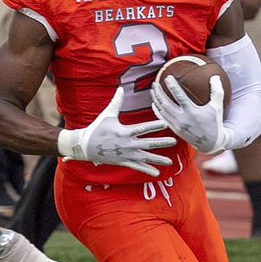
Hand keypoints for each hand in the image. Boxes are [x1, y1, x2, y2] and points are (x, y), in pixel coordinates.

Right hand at [56, 87, 176, 176]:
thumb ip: (116, 102)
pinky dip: (147, 170)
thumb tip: (121, 88)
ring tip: (170, 162)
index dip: (154, 125)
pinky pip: (137, 167)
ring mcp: (126, 154)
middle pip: (148, 143)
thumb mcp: (107, 114)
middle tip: (175, 141)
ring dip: (158, 159)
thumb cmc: (96, 128)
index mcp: (124, 131)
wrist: (85, 146)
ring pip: (145, 157)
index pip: (143, 128)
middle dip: (162, 143)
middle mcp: (127, 144)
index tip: (166, 123)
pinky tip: (157, 173)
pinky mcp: (123, 161)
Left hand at [150, 75, 229, 154]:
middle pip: (166, 103)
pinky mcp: (174, 129)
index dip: (173, 86)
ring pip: (162, 111)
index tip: (168, 77)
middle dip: (158, 92)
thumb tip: (215, 76)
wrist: (211, 143)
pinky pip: (162, 118)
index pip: (180, 96)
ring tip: (153, 90)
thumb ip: (216, 91)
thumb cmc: (215, 123)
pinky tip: (154, 103)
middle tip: (155, 82)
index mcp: (192, 112)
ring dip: (156, 99)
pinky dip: (157, 110)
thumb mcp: (217, 107)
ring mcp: (177, 125)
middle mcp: (182, 119)